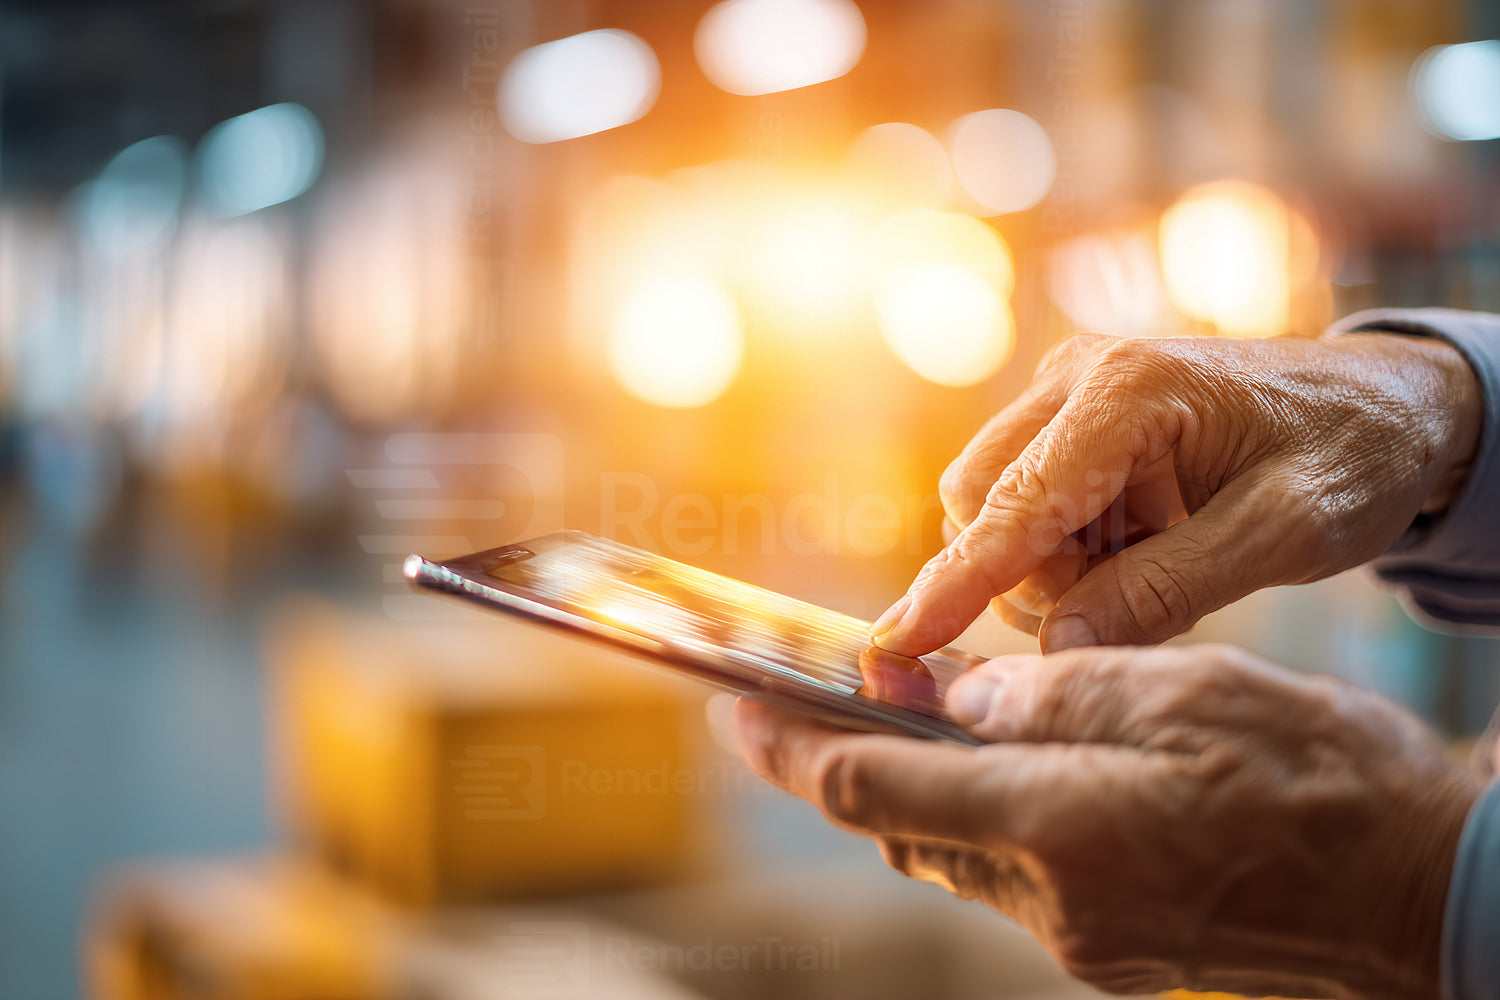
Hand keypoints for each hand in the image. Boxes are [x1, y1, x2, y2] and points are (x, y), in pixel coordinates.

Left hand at [734, 644, 1478, 997]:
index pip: (872, 784)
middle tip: (799, 702)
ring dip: (910, 787)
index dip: (787, 747)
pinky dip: (977, 816)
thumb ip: (1045, 695)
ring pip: (949, 849)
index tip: (730, 708)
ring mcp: (1080, 934)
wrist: (1419, 889)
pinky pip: (1006, 875)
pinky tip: (996, 768)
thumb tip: (945, 696)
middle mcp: (1050, 897)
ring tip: (900, 719)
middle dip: (841, 763)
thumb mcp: (1179, 692)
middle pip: (899, 822)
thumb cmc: (1314, 773)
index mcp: (1056, 825)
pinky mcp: (1109, 944)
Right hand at [869, 333, 1480, 654]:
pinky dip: (1059, 545)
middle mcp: (1078, 375)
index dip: (955, 583)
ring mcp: (1066, 390)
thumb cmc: (1351, 455)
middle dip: (1025, 576)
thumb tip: (1058, 644)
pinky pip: (1020, 498)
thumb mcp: (1282, 534)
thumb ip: (1166, 589)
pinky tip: (1137, 543)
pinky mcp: (1068, 416)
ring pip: (988, 504)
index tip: (896, 645)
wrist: (1386, 402)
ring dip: (1044, 563)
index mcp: (1131, 390)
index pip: (1016, 505)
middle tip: (1131, 598)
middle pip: (978, 501)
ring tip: (1151, 562)